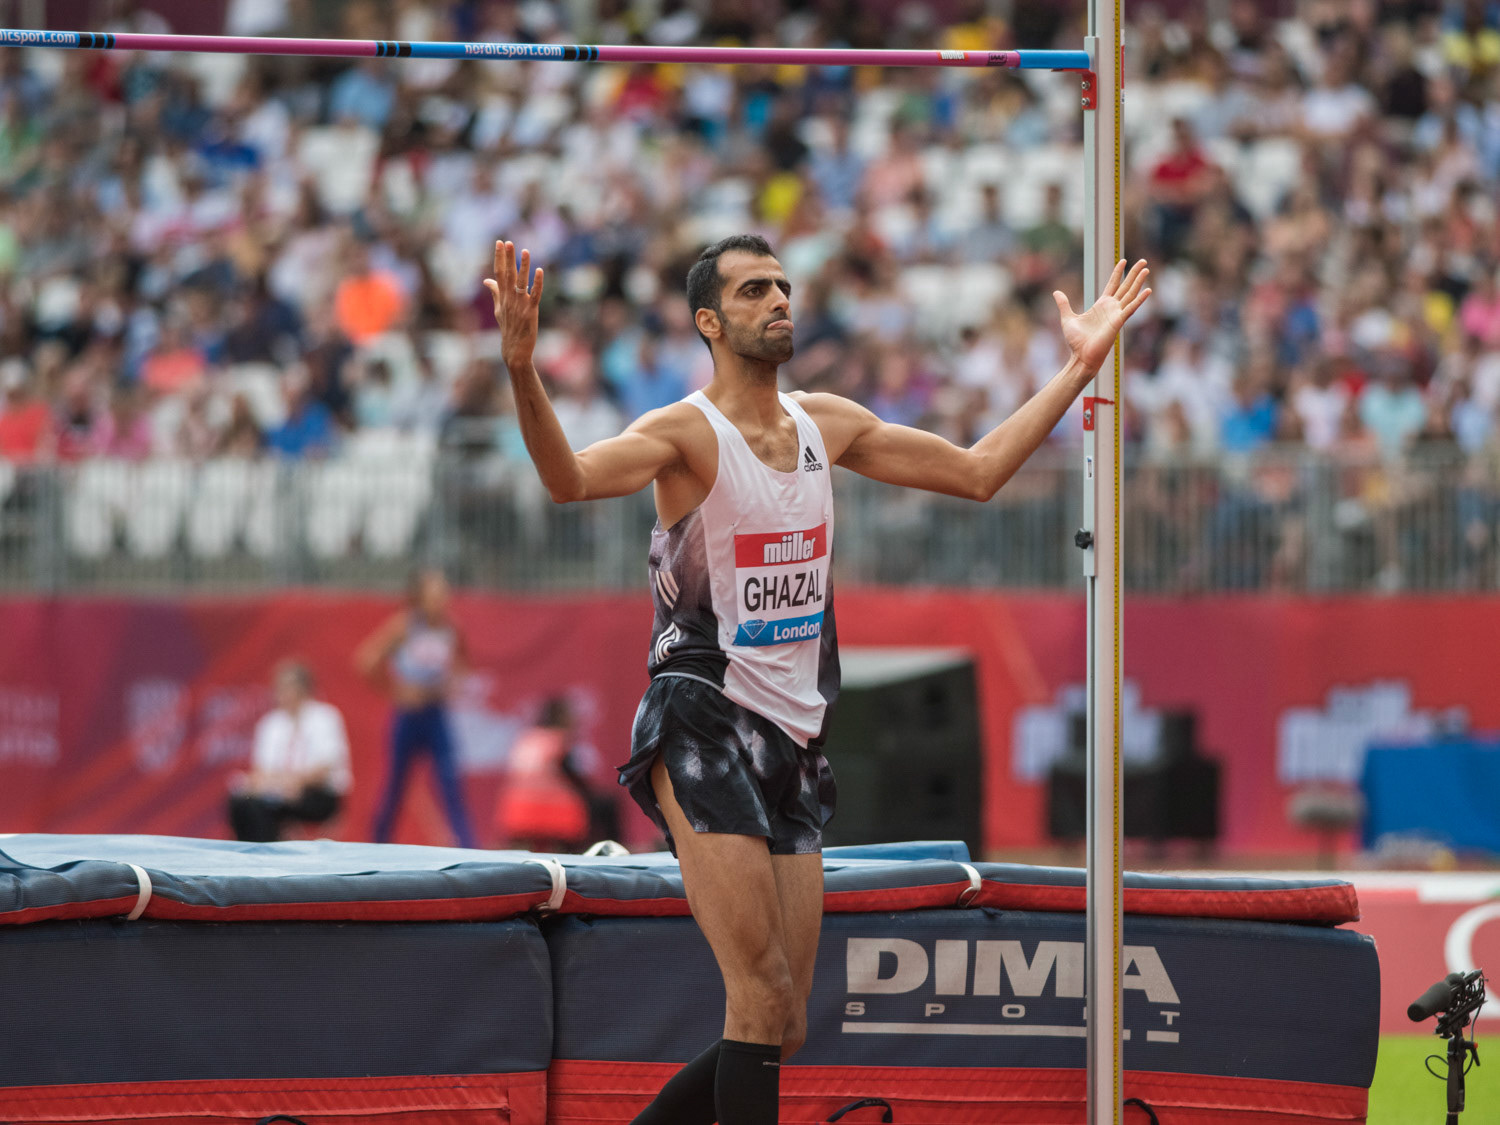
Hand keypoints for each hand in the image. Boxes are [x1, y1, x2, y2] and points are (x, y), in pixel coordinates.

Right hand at [484, 240, 544, 367]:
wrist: (514, 349)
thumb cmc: (508, 328)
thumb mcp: (499, 309)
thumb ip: (495, 292)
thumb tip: (486, 280)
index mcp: (502, 297)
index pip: (499, 273)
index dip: (499, 258)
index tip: (500, 243)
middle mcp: (509, 299)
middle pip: (508, 275)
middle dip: (508, 258)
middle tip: (509, 242)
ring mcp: (520, 305)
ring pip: (521, 282)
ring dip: (523, 266)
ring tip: (525, 251)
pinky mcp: (531, 312)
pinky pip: (535, 295)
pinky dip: (537, 283)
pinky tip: (540, 271)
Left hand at [1053, 259, 1150, 374]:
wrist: (1081, 357)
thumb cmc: (1076, 342)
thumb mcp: (1067, 318)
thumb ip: (1064, 304)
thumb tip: (1056, 292)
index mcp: (1101, 305)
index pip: (1112, 285)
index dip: (1117, 273)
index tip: (1123, 261)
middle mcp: (1111, 308)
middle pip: (1125, 286)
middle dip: (1134, 274)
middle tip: (1143, 261)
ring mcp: (1116, 314)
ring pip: (1130, 294)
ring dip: (1139, 282)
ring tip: (1146, 269)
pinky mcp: (1118, 322)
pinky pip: (1131, 308)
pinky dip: (1139, 300)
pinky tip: (1148, 290)